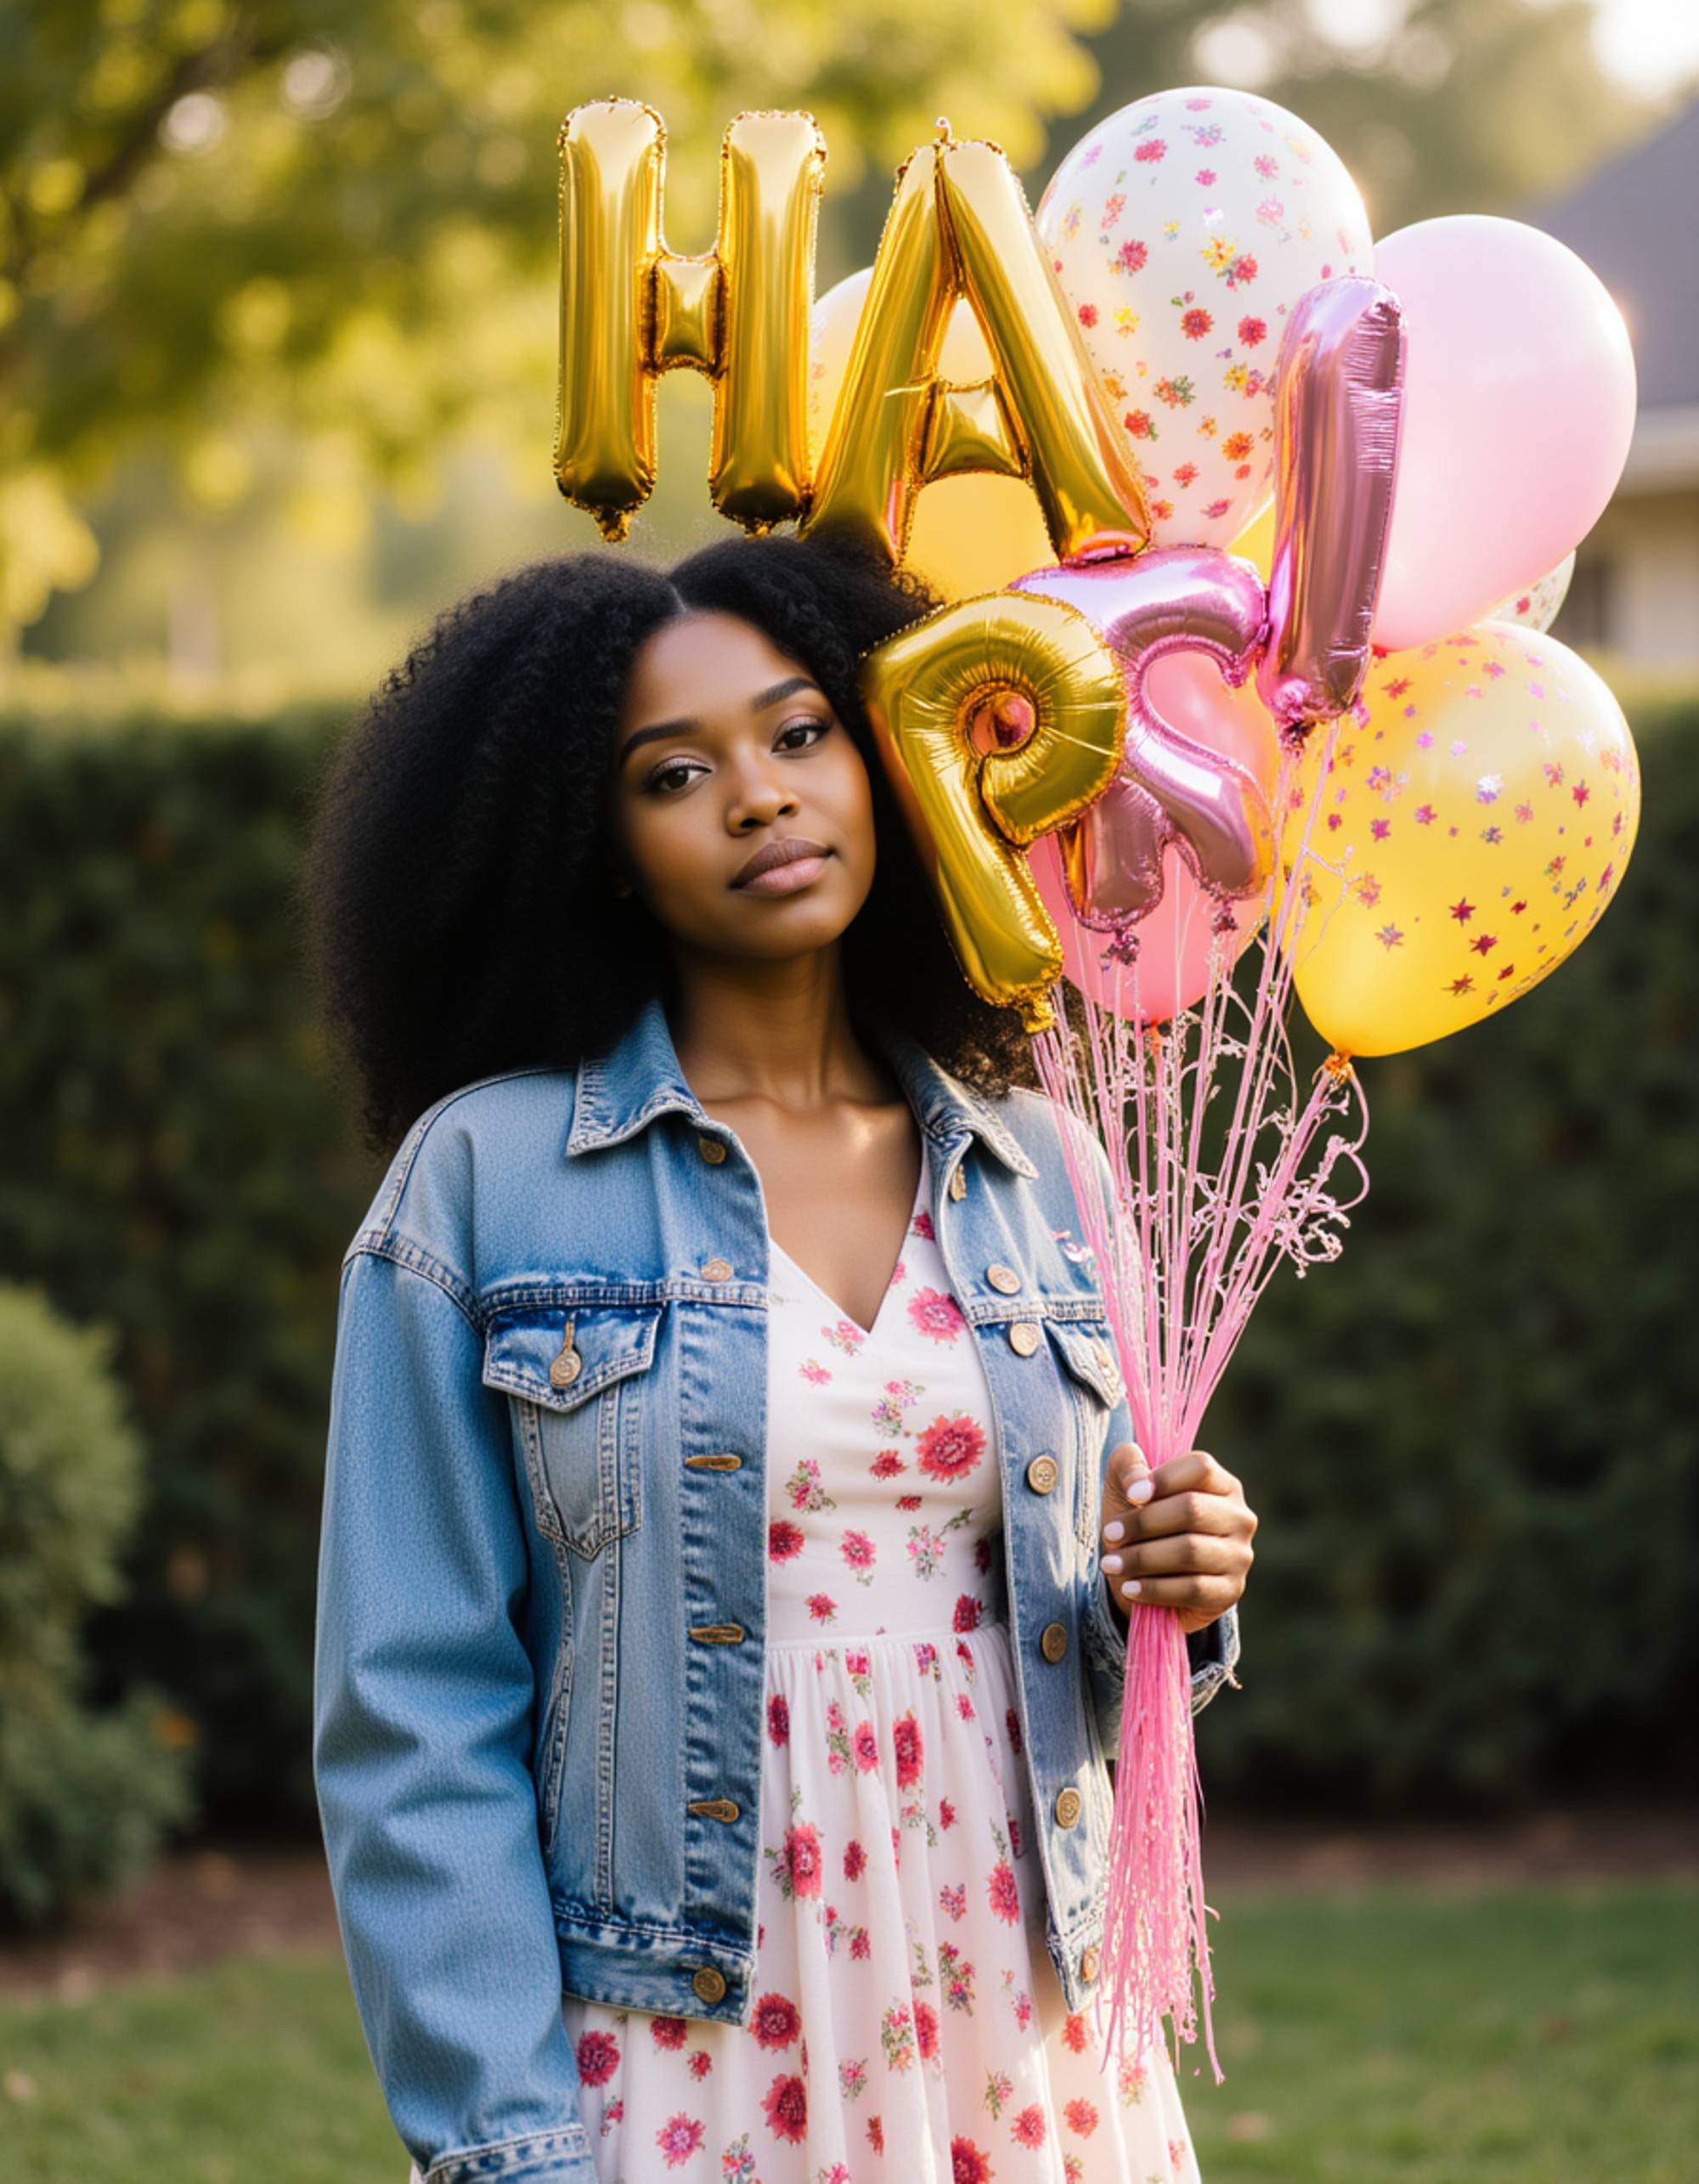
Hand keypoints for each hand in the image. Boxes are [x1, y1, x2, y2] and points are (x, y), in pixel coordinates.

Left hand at [1098, 1442, 1255, 1636]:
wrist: (1145, 1576)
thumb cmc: (1140, 1520)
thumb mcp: (1125, 1485)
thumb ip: (1127, 1464)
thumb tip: (1138, 1484)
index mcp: (1222, 1483)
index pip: (1201, 1468)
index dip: (1164, 1479)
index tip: (1132, 1495)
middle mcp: (1238, 1517)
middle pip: (1192, 1509)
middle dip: (1144, 1523)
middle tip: (1110, 1535)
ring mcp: (1239, 1556)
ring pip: (1190, 1552)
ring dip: (1143, 1558)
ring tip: (1111, 1563)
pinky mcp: (1230, 1591)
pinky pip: (1193, 1589)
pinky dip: (1156, 1589)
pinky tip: (1130, 1588)